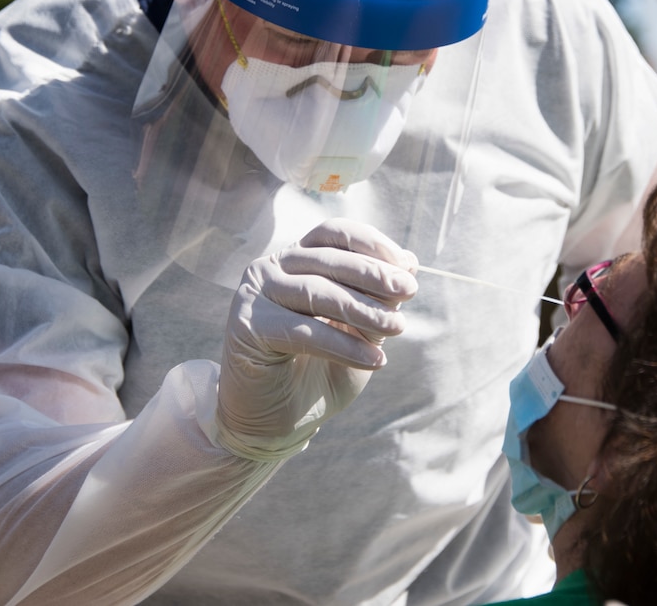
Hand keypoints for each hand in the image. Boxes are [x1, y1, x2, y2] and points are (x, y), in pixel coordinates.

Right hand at [215, 218, 417, 459]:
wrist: (275, 422)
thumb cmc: (319, 371)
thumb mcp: (360, 330)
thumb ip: (378, 297)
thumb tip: (410, 259)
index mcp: (296, 259)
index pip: (333, 234)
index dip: (371, 244)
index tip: (406, 266)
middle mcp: (270, 268)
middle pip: (328, 260)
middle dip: (373, 275)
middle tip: (409, 290)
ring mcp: (254, 295)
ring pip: (317, 292)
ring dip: (364, 309)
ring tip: (397, 328)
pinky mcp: (246, 327)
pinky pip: (304, 331)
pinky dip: (344, 345)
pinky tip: (375, 360)